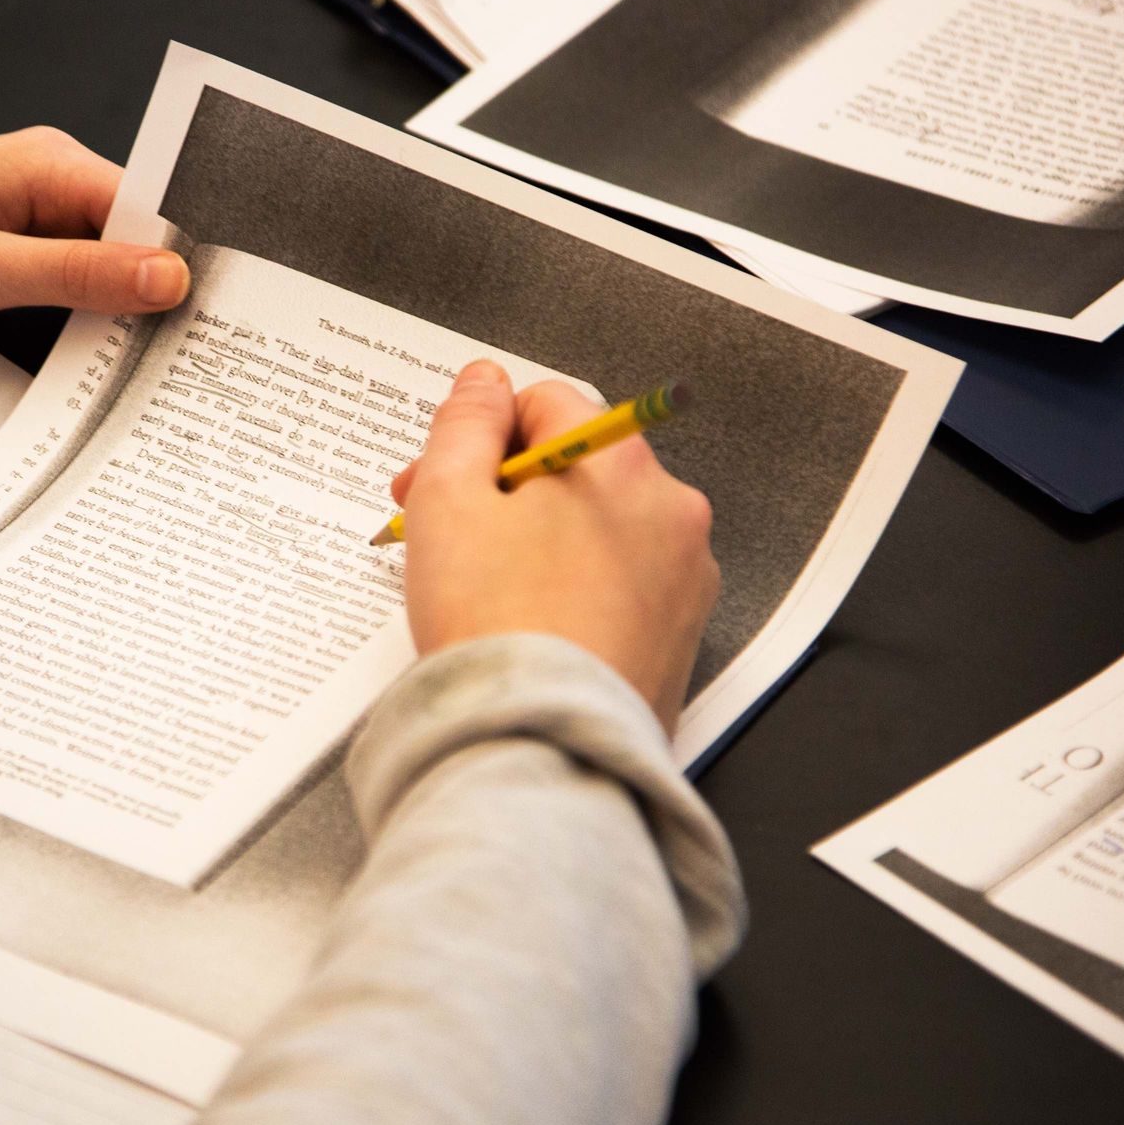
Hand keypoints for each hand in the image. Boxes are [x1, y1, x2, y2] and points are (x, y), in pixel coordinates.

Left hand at [0, 127, 189, 314]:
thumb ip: (76, 274)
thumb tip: (167, 278)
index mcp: (53, 163)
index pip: (142, 202)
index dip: (175, 250)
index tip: (206, 299)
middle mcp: (59, 173)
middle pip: (134, 227)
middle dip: (156, 276)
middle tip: (190, 331)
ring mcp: (50, 201)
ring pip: (114, 249)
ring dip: (127, 291)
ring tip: (156, 338)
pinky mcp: (38, 230)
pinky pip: (86, 260)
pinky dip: (99, 293)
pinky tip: (113, 328)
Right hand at [393, 362, 718, 733]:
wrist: (539, 742)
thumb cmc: (494, 625)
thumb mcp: (447, 498)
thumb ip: (464, 422)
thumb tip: (483, 382)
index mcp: (620, 463)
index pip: (545, 403)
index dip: (478, 437)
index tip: (439, 479)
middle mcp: (670, 511)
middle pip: (575, 468)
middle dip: (506, 491)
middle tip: (447, 535)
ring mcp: (684, 578)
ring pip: (598, 529)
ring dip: (541, 541)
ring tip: (485, 590)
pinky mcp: (680, 637)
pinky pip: (619, 588)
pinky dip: (575, 593)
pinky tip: (529, 625)